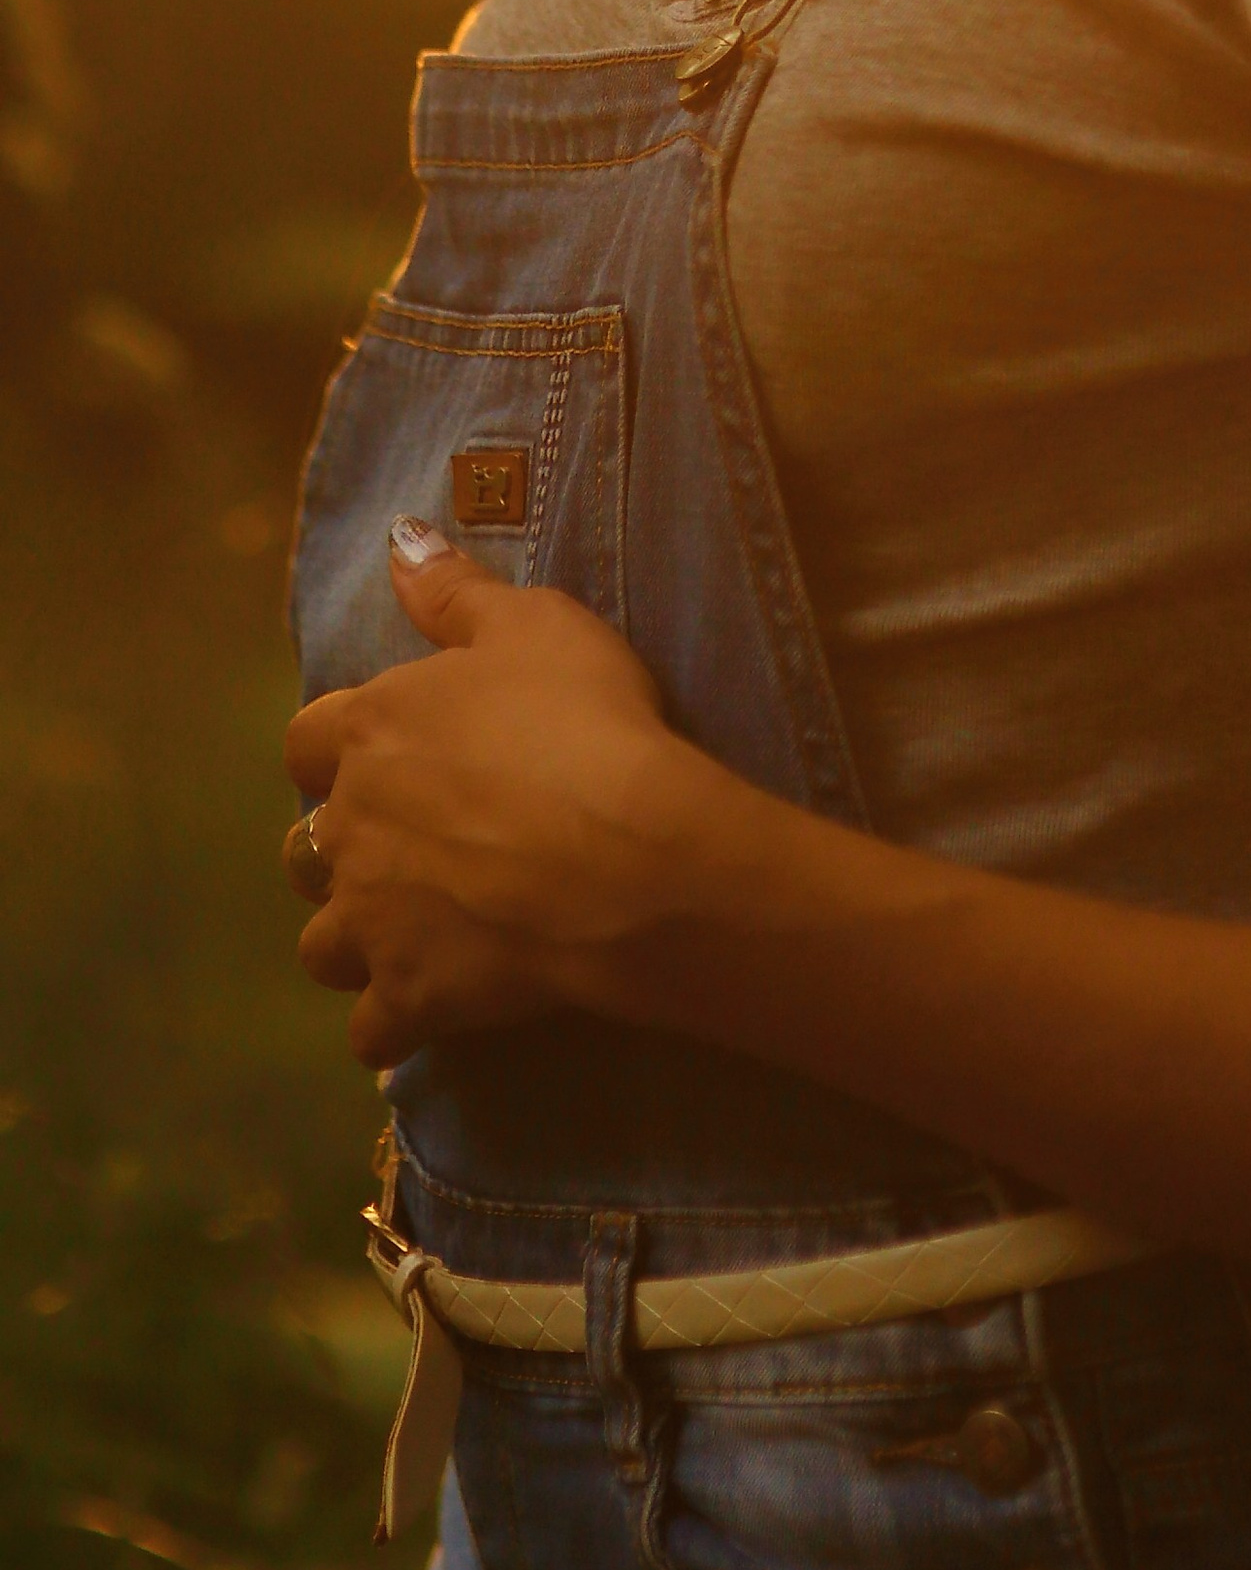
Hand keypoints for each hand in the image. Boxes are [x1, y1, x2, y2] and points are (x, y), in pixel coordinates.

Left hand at [282, 523, 695, 1070]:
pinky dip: (395, 1024)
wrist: (626, 856)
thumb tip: (398, 536)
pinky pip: (372, 1033)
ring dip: (356, 938)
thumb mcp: (534, 623)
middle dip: (346, 848)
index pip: (307, 740)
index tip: (388, 753)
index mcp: (369, 731)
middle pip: (305, 847)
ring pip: (321, 945)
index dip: (341, 748)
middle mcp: (348, 828)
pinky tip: (433, 1010)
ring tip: (412, 933)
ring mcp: (371, 922)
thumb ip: (454, 588)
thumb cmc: (585, 723)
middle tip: (416, 846)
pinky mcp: (409, 998)